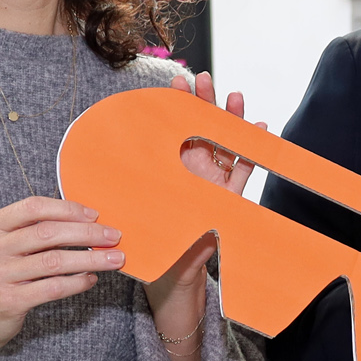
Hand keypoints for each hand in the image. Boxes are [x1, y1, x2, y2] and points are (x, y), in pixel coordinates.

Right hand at [0, 197, 121, 360]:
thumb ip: (33, 232)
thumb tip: (86, 221)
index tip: (94, 215)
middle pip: (47, 233)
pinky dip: (77, 282)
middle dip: (87, 232)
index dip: (67, 209)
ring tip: (115, 259)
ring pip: (54, 261)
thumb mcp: (3, 247)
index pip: (33, 207)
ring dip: (91, 258)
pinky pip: (53, 288)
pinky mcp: (8, 301)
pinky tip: (91, 279)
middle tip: (114, 236)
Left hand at [147, 71, 261, 332]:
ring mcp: (213, 184)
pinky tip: (259, 129)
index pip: (170, 132)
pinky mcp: (231, 200)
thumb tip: (101, 173)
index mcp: (167, 173)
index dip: (173, 107)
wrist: (174, 282)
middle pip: (200, 130)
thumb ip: (132, 200)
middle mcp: (190, 173)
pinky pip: (244, 171)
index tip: (172, 85)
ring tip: (234, 96)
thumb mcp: (139, 219)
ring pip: (224, 144)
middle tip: (202, 79)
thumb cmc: (152, 249)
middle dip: (203, 103)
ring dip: (230, 120)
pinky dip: (252, 151)